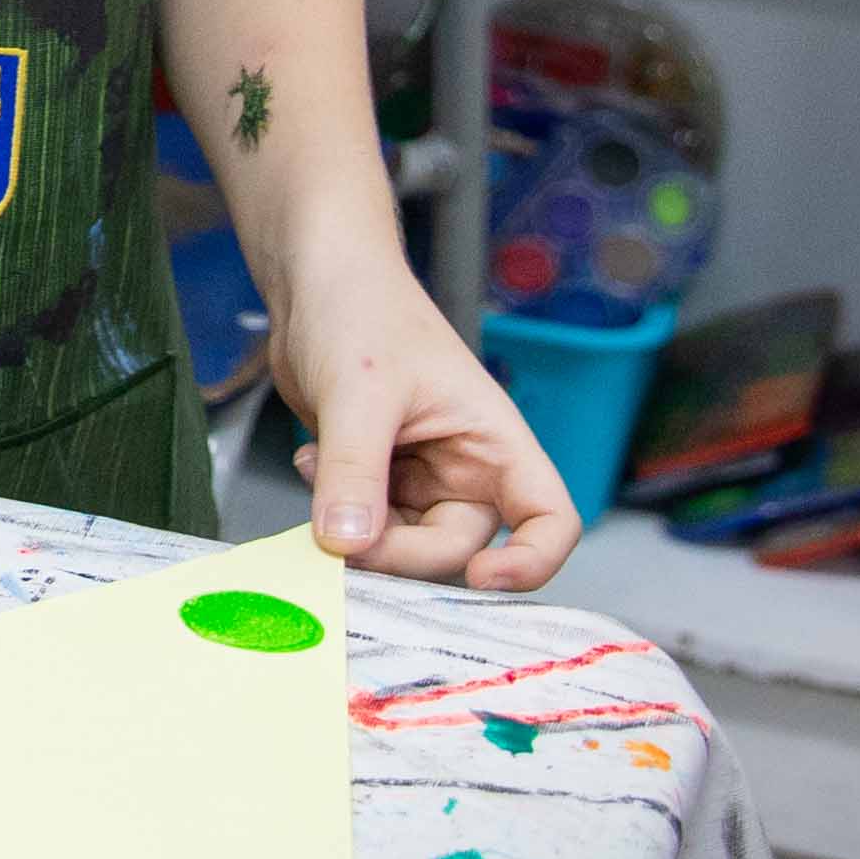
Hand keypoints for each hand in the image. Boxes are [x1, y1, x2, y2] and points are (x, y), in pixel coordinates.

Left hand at [270, 231, 579, 588]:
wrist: (314, 280)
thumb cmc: (361, 310)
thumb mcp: (359, 392)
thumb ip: (355, 471)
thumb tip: (347, 544)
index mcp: (495, 441)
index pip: (550, 520)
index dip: (532, 563)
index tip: (481, 578)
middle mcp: (466, 466)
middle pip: (456, 548)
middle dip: (399, 552)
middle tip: (342, 536)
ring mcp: (420, 475)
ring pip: (404, 544)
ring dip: (359, 533)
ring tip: (319, 477)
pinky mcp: (376, 477)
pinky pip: (363, 523)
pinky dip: (335, 512)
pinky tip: (309, 462)